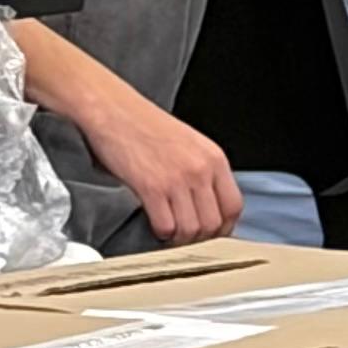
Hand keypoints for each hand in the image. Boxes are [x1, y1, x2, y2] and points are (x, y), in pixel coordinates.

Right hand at [73, 87, 244, 246]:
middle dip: (200, 238)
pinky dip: (161, 233)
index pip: (234, 206)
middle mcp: (201, 169)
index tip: (212, 233)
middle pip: (214, 223)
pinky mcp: (152, 187)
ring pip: (192, 230)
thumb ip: (203, 172)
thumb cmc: (145, 126)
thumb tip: (207, 206)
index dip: (224, 227)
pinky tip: (155, 225)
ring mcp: (178, 179)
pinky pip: (165, 226)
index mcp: (214, 158)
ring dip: (179, 238)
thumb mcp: (189, 144)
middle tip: (186, 237)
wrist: (113, 110)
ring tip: (169, 232)